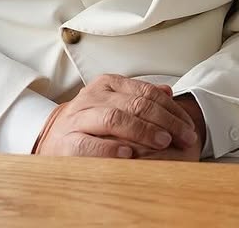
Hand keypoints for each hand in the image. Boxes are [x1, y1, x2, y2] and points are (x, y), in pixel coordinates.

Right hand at [33, 75, 197, 157]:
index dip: (171, 109)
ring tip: (162, 142)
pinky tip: (128, 154)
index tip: (187, 125)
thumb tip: (169, 92)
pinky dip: (110, 148)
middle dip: (164, 120)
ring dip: (142, 131)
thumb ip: (140, 97)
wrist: (50, 136)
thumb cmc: (90, 121)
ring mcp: (79, 118)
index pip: (146, 92)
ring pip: (114, 118)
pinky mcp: (67, 141)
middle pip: (135, 103)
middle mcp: (94, 97)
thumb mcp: (114, 102)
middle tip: (181, 135)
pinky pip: (89, 143)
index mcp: (109, 85)